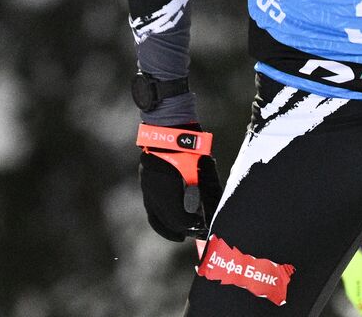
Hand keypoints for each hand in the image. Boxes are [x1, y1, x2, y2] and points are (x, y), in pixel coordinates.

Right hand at [138, 124, 223, 241]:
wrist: (168, 126)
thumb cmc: (190, 147)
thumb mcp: (203, 167)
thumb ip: (208, 190)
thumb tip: (215, 209)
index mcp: (168, 189)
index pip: (179, 218)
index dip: (191, 227)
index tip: (203, 229)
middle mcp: (153, 192)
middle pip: (166, 220)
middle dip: (181, 230)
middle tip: (195, 234)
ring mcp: (147, 187)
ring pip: (155, 216)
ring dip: (168, 227)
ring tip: (179, 234)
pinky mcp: (145, 183)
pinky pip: (151, 207)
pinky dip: (161, 217)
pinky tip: (169, 221)